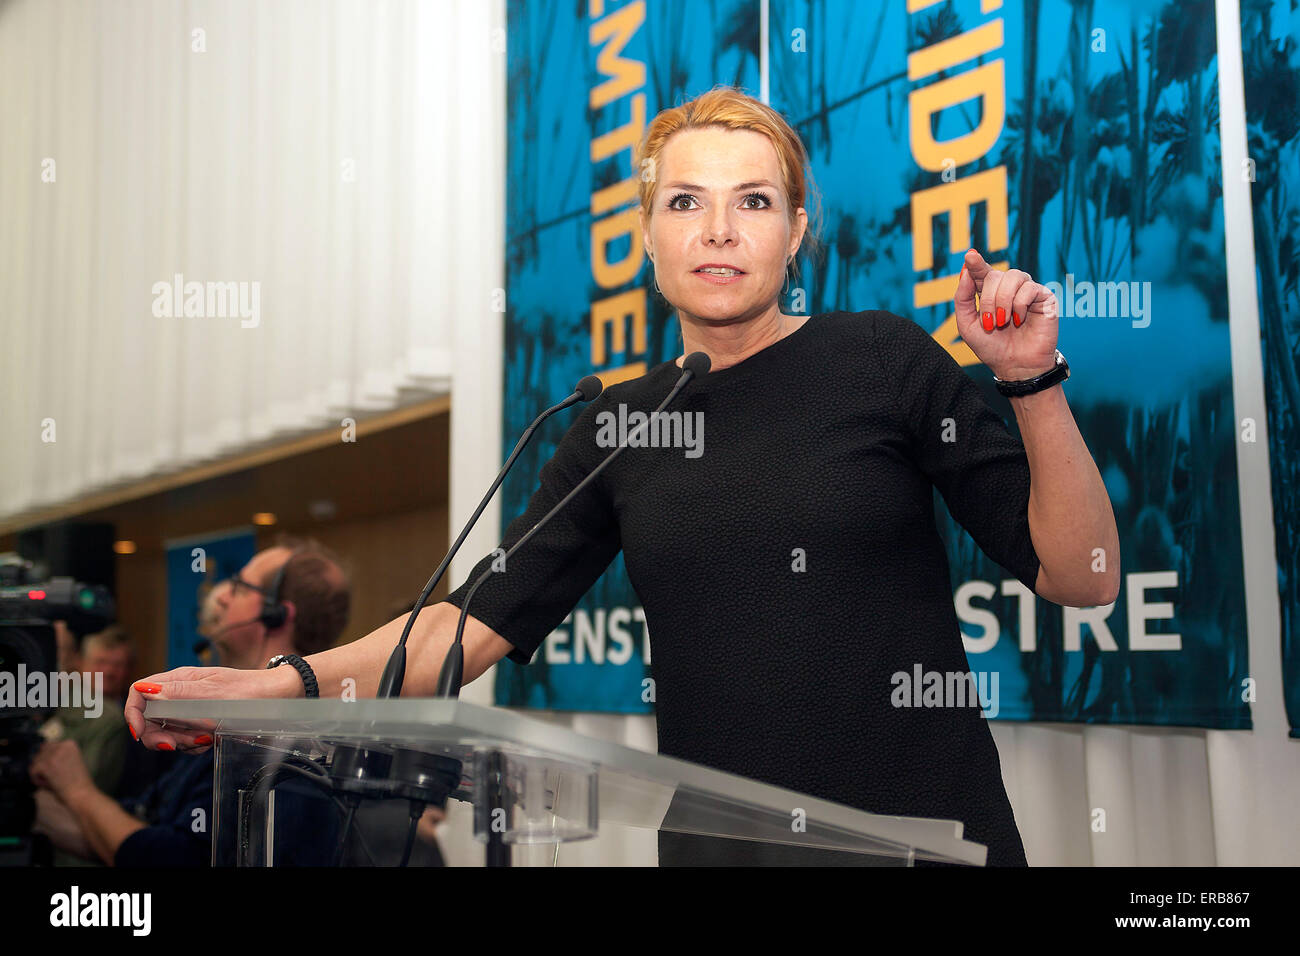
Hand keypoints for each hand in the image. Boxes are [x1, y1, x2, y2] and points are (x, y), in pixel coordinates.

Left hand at [30, 739, 94, 800]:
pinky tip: (48, 784)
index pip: (48, 746)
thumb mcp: (71, 762)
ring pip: (35, 762)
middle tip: (54, 776)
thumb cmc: (77, 782)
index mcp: (70, 743)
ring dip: (40, 773)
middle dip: (43, 765)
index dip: (50, 760)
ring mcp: (53, 754)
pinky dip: (37, 779)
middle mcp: (62, 745)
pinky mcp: (46, 765)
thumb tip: (37, 758)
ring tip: (52, 781)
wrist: (82, 794)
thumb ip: (58, 756)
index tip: (58, 770)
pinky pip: (32, 770)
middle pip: (40, 753)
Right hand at [125, 665, 299, 751]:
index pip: (139, 692)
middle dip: (159, 735)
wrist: (279, 699)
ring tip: (206, 738)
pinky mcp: (201, 723)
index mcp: (180, 679)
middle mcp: (181, 693)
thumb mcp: (213, 694)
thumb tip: (144, 691)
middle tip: (179, 744)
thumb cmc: (251, 691)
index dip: (133, 714)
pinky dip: (194, 745)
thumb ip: (178, 694)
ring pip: (167, 731)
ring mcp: (191, 709)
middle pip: (149, 718)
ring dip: (181, 741)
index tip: (140, 734)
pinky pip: (186, 739)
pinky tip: (211, 741)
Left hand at [954, 248, 1058, 380]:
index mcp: (989, 293)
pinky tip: (1019, 320)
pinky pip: (1029, 288)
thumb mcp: (968, 325)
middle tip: (991, 323)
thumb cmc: (992, 347)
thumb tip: (965, 271)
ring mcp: (1026, 291)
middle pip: (994, 275)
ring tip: (1003, 321)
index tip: (969, 255)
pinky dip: (1019, 304)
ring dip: (1003, 300)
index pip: (981, 272)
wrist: (1015, 366)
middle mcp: (1008, 288)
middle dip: (988, 299)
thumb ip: (963, 298)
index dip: (976, 263)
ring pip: (1013, 276)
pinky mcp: (1044, 297)